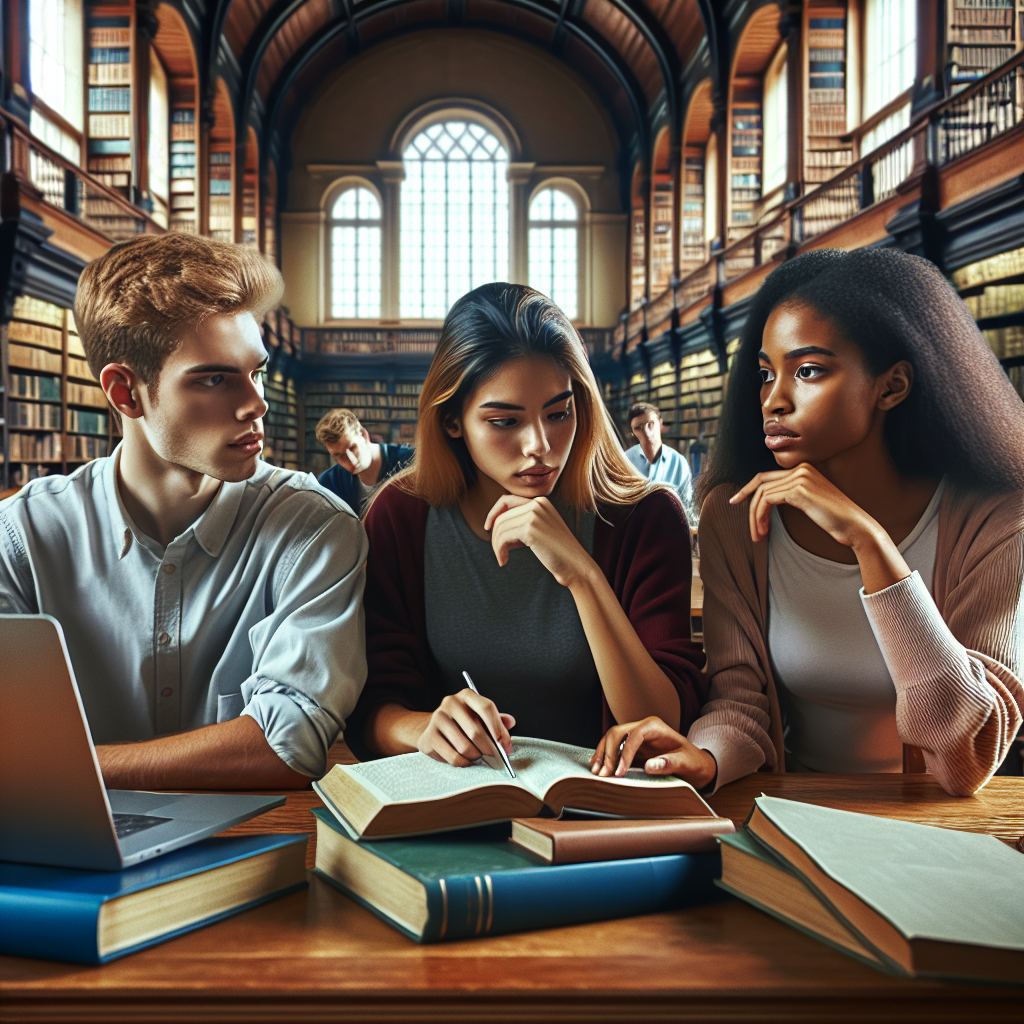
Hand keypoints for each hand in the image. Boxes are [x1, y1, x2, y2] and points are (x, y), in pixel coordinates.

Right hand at [417, 688, 515, 767]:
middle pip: (476, 731)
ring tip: (479, 758)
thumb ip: (496, 720)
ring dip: (476, 757)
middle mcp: (451, 703)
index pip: (486, 708)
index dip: (498, 728)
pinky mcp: (430, 736)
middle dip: (489, 749)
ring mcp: (438, 718)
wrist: (433, 729)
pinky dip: (465, 763)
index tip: (505, 745)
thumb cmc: (462, 724)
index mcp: (467, 695)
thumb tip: (511, 722)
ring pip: (465, 747)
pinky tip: (467, 761)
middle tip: (496, 758)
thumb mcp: (479, 717)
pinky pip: (454, 757)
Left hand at [484, 495, 592, 587]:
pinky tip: (504, 560)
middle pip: (501, 516)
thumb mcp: (540, 531)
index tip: (488, 528)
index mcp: (541, 502)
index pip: (507, 500)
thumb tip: (494, 526)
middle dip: (495, 536)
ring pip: (500, 527)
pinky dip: (499, 550)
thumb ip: (522, 523)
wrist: (576, 565)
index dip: (494, 513)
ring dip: (497, 545)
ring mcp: (534, 515)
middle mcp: (537, 504)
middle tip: (499, 552)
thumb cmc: (558, 552)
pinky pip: (503, 538)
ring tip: (502, 558)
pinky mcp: (530, 529)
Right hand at [589, 716, 716, 790]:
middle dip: (608, 753)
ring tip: (596, 772)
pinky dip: (604, 757)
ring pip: (611, 739)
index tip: (620, 772)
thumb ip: (670, 763)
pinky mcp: (631, 747)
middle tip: (604, 774)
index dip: (624, 753)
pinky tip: (598, 767)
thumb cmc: (693, 762)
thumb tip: (650, 765)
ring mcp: (635, 736)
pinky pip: (613, 749)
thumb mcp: (687, 763)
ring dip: (602, 755)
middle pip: (617, 733)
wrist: (695, 765)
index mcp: (655, 726)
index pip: (634, 735)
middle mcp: (642, 727)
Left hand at [729, 463, 879, 547]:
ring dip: (754, 517)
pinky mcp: (799, 490)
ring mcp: (800, 478)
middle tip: (747, 524)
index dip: (748, 489)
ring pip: (762, 494)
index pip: (767, 476)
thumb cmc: (834, 519)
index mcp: (804, 468)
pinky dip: (760, 517)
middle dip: (747, 502)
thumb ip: (790, 494)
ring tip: (758, 535)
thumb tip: (765, 500)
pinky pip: (767, 500)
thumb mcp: (809, 501)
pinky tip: (764, 531)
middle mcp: (801, 468)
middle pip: (761, 482)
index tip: (736, 501)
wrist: (855, 527)